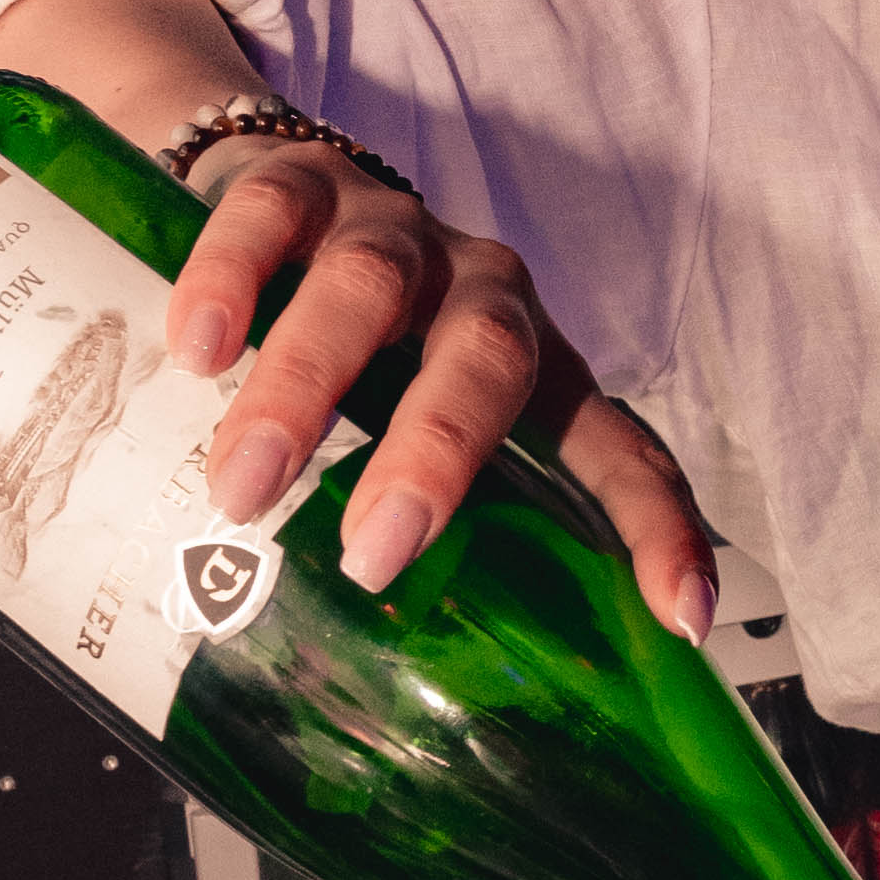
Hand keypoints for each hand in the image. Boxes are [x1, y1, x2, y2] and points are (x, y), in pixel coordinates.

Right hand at [167, 140, 716, 639]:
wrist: (263, 198)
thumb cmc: (349, 355)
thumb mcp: (395, 434)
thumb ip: (403, 524)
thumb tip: (375, 697)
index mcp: (532, 370)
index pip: (619, 448)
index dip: (659, 529)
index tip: (682, 620)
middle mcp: (481, 293)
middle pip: (490, 359)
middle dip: (437, 455)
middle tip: (370, 556)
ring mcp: (392, 229)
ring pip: (369, 289)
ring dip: (307, 389)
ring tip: (243, 486)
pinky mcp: (298, 183)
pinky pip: (272, 218)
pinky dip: (232, 283)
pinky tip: (196, 351)